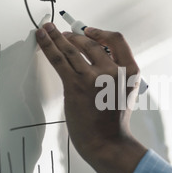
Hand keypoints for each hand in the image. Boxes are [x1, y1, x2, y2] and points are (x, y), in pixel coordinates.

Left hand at [36, 23, 146, 172]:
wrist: (108, 142)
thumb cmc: (114, 121)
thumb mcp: (126, 92)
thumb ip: (118, 73)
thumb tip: (97, 56)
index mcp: (129, 71)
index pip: (117, 40)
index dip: (100, 32)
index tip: (89, 31)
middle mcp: (113, 71)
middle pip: (91, 43)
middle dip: (75, 36)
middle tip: (64, 35)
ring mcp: (94, 77)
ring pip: (72, 48)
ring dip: (57, 36)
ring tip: (48, 29)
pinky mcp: (76, 84)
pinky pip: (59, 59)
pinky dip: (48, 45)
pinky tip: (41, 37)